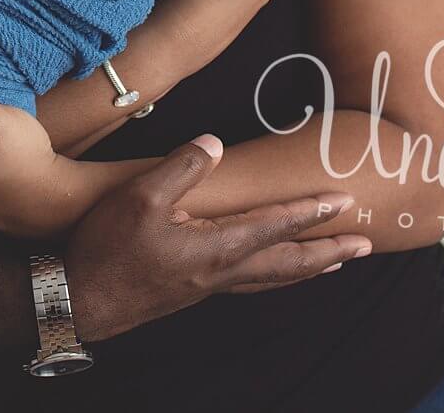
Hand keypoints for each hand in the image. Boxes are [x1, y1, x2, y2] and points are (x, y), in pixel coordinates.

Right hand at [63, 134, 370, 342]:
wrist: (78, 301)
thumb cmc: (107, 249)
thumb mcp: (139, 197)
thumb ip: (182, 167)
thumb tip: (215, 143)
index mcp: (216, 248)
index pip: (276, 226)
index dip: (311, 211)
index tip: (344, 201)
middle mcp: (221, 273)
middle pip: (289, 264)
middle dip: (329, 252)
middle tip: (365, 245)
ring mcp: (208, 287)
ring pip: (273, 280)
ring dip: (309, 269)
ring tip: (335, 262)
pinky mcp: (193, 293)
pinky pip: (251, 285)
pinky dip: (276, 277)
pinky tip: (270, 272)